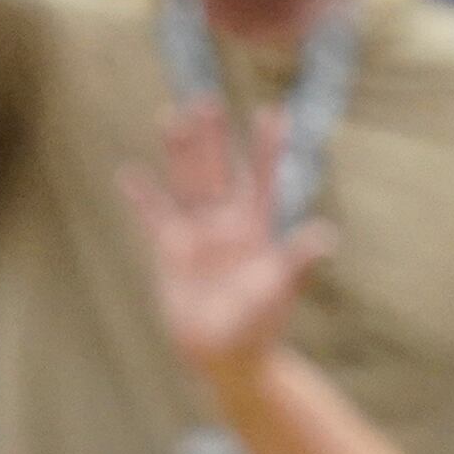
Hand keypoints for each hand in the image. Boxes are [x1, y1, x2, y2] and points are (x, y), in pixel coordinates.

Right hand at [122, 95, 334, 382]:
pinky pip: (154, 217)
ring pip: (187, 183)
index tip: (273, 111)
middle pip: (218, 170)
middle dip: (213, 137)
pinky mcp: (172, 252)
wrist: (225, 355)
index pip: (263, 179)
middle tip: (206, 99)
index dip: (267, 148)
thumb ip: (298, 260)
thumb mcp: (278, 288)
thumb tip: (325, 235)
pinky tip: (128, 173)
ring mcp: (198, 235)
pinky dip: (141, 197)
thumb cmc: (258, 325)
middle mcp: (227, 225)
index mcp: (256, 228)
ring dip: (180, 153)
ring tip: (172, 114)